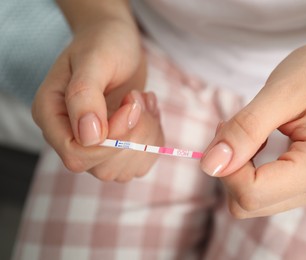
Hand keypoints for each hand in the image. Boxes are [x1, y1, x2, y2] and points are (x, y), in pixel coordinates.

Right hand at [32, 18, 163, 181]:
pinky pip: (141, 162)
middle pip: (103, 167)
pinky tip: (149, 112)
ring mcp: (94, 144)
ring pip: (126, 169)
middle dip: (133, 135)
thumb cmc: (103, 42)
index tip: (129, 106)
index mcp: (52, 115)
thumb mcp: (94, 60)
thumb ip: (85, 95)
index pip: (75, 155)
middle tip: (138, 98)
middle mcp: (70, 135)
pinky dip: (155, 139)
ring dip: (147, 135)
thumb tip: (89, 137)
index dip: (110, 141)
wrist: (117, 40)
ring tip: (143, 101)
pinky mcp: (116, 146)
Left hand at [200, 41, 305, 216]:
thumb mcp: (280, 92)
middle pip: (247, 203)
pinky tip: (257, 142)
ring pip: (249, 201)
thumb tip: (210, 166)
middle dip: (229, 166)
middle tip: (236, 127)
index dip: (227, 166)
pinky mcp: (303, 186)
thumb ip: (245, 129)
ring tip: (251, 131)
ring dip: (236, 167)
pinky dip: (246, 169)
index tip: (227, 128)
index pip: (251, 194)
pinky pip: (258, 193)